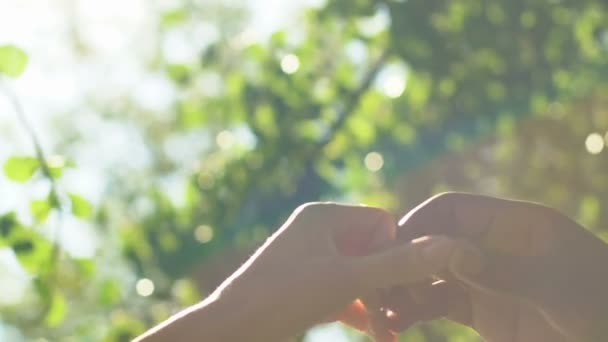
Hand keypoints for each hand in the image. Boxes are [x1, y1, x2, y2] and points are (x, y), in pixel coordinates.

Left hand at [136, 202, 464, 341]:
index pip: (381, 222)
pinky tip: (372, 332)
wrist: (231, 332)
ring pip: (360, 273)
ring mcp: (311, 258)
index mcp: (323, 215)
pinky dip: (358, 309)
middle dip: (387, 283)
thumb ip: (398, 264)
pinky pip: (344, 290)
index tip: (393, 286)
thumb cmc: (283, 298)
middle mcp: (317, 231)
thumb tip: (449, 245)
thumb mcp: (347, 280)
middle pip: (373, 249)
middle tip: (398, 317)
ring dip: (375, 301)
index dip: (393, 252)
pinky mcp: (306, 284)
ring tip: (387, 333)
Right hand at [372, 193, 607, 341]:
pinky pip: (438, 304)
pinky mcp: (481, 311)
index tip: (393, 250)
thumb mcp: (558, 288)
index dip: (419, 224)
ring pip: (429, 275)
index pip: (453, 210)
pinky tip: (396, 323)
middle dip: (403, 261)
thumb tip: (450, 255)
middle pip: (433, 241)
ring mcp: (485, 280)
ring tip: (382, 310)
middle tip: (379, 286)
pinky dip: (414, 311)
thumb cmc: (601, 305)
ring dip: (403, 289)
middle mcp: (491, 247)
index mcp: (513, 225)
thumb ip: (505, 270)